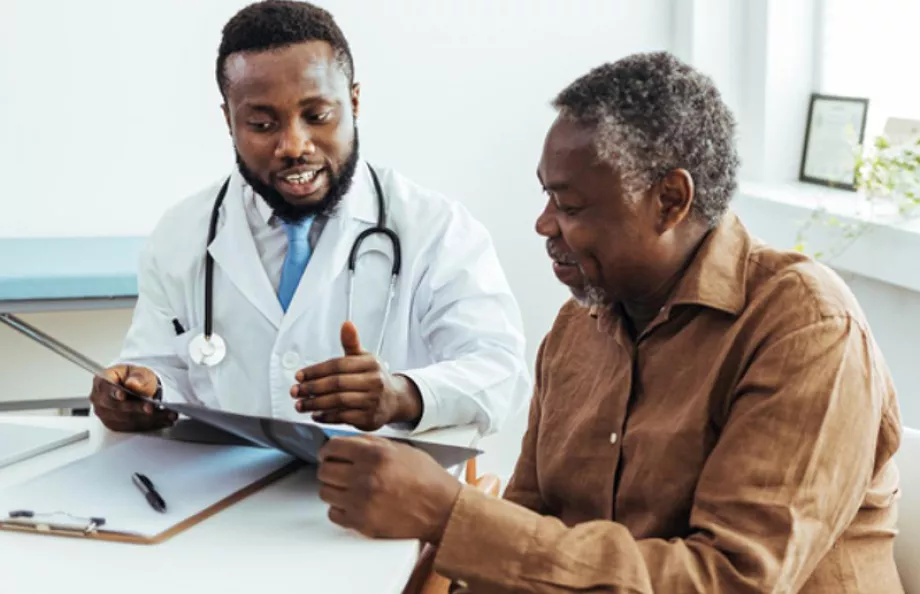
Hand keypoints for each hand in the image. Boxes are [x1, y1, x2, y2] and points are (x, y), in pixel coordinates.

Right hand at [89, 365, 176, 431]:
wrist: (139, 388)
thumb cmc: (136, 378)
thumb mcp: (140, 372)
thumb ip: (138, 377)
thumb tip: (132, 383)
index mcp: (102, 381)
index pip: (105, 387)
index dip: (113, 392)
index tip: (123, 395)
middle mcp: (100, 399)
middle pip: (116, 406)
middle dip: (136, 408)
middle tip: (151, 408)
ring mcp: (106, 414)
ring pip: (125, 419)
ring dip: (148, 419)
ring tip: (166, 415)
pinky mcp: (115, 425)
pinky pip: (132, 427)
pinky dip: (149, 424)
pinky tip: (162, 421)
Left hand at [290, 321, 422, 430]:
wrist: (395, 400)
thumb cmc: (374, 377)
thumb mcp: (364, 358)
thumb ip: (351, 343)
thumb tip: (346, 324)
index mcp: (370, 363)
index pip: (338, 365)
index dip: (316, 370)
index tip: (299, 376)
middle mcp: (374, 381)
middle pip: (336, 383)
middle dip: (312, 387)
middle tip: (295, 391)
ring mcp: (372, 400)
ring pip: (338, 401)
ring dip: (315, 403)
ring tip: (300, 404)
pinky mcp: (369, 418)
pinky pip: (343, 417)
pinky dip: (327, 417)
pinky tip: (316, 415)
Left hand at [317, 435, 461, 542]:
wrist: (442, 509)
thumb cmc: (427, 480)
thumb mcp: (401, 449)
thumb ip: (371, 444)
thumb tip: (346, 443)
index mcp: (376, 454)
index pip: (333, 447)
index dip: (327, 451)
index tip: (327, 455)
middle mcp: (366, 476)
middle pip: (324, 471)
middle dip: (330, 470)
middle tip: (338, 472)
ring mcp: (362, 501)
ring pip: (325, 492)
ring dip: (335, 490)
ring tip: (349, 489)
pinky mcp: (362, 522)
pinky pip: (333, 514)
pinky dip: (340, 509)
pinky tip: (354, 504)